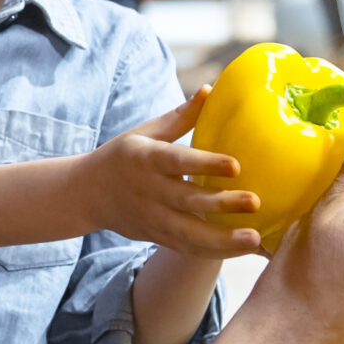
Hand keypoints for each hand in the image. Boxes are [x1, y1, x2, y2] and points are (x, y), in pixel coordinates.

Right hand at [68, 90, 261, 258]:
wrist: (88, 194)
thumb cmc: (124, 157)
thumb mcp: (145, 132)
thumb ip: (179, 117)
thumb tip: (210, 90)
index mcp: (147, 159)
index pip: (178, 161)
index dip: (206, 163)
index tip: (236, 165)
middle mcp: (150, 191)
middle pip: (188, 200)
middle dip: (223, 204)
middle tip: (256, 202)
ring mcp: (154, 219)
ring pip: (190, 234)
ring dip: (224, 240)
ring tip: (256, 240)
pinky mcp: (158, 237)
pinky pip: (189, 249)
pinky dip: (216, 253)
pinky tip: (244, 250)